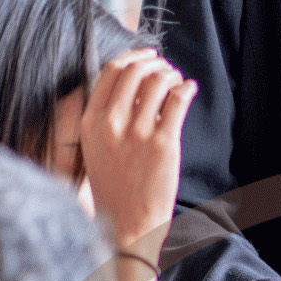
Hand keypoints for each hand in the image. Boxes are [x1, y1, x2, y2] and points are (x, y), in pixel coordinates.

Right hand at [76, 48, 194, 254]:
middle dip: (155, 63)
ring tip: (177, 82)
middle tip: (166, 70)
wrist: (128, 224)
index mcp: (91, 122)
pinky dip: (186, 88)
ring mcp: (137, 133)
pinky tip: (189, 90)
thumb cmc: (115, 187)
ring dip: (172, 74)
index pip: (111, 72)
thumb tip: (134, 82)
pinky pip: (178, 100)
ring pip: (158, 81)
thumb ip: (107, 116)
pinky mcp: (163, 144)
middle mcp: (111, 124)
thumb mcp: (96, 148)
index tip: (147, 56)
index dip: (133, 57)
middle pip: (136, 70)